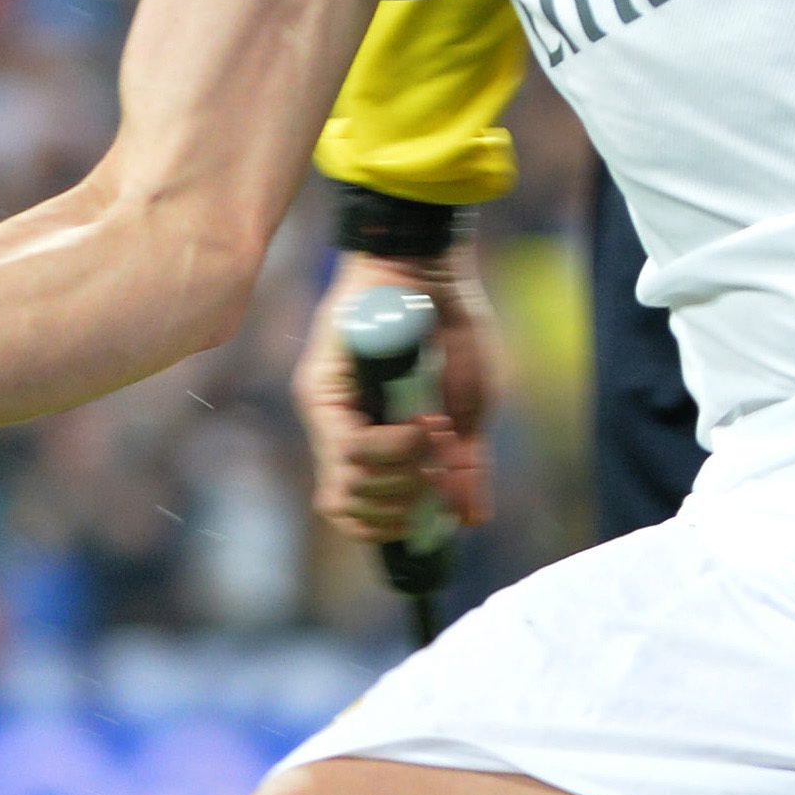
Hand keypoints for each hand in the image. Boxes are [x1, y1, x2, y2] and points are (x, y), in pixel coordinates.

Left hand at [296, 250, 494, 544]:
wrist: (430, 267)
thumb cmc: (452, 329)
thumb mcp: (470, 408)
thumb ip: (466, 466)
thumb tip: (472, 520)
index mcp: (369, 436)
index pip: (359, 509)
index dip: (391, 527)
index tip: (431, 514)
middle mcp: (339, 429)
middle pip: (349, 509)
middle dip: (402, 508)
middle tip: (436, 476)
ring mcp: (326, 413)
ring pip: (346, 488)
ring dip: (399, 481)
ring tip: (430, 446)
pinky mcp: (321, 392)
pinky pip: (350, 449)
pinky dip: (393, 451)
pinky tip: (421, 429)